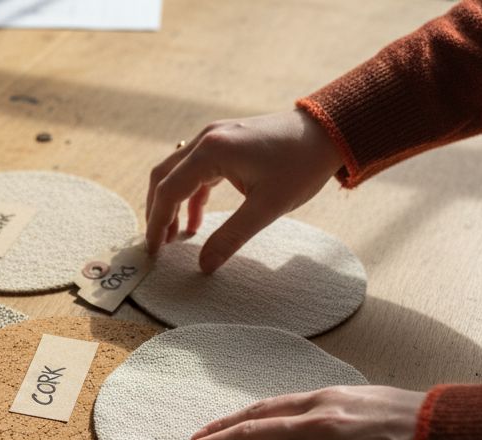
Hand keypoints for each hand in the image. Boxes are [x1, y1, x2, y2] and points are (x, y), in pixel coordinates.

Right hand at [145, 110, 342, 272]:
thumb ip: (230, 237)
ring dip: (173, 204)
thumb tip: (204, 266)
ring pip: (178, 173)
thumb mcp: (266, 208)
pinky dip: (192, 195)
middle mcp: (207, 138)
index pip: (169, 191)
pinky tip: (197, 221)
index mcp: (211, 152)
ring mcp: (216, 136)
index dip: (157, 223)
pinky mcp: (227, 141)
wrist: (328, 132)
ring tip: (176, 238)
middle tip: (158, 245)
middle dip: (157, 213)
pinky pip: (197, 169)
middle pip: (164, 177)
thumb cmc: (301, 166)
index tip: (153, 251)